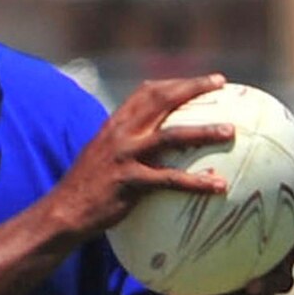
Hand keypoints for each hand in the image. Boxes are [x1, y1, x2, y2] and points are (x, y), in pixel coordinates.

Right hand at [54, 74, 232, 237]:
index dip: (177, 83)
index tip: (204, 81)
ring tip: (230, 132)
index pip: (147, 91)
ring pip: (171, 136)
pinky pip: (169, 180)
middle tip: (221, 83)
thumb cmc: (87, 189)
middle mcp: (121, 133)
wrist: (63, 212)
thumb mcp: (103, 157)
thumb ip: (125, 146)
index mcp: (115, 124)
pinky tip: (218, 186)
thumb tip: (154, 149)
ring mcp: (125, 156)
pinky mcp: (129, 182)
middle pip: (162, 100)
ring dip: (203, 131)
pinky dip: (196, 182)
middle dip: (193, 88)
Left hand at [201, 187, 293, 294]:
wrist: (214, 270)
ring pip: (285, 279)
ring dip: (271, 280)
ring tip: (255, 284)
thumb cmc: (219, 225)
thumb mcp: (216, 203)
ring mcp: (277, 274)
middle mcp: (289, 247)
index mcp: (286, 219)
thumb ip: (216, 182)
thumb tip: (198, 157)